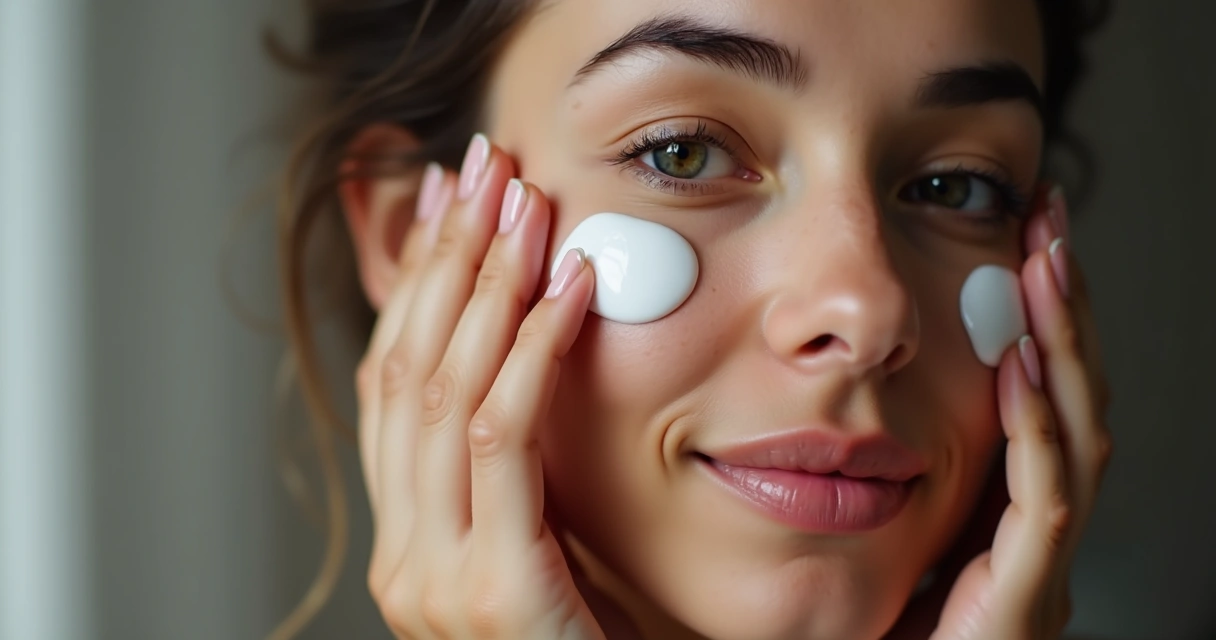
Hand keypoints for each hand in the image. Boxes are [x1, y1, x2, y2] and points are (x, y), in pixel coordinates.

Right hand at [356, 135, 609, 639]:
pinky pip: (502, 441)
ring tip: (522, 202)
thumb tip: (534, 356)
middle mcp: (399, 550)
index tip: (449, 201)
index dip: (416, 282)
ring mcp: (430, 574)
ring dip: (484, 284)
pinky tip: (569, 287)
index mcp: (405, 535)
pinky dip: (533, 353)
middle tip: (482, 168)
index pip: (393, 381)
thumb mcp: (545, 541)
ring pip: (441, 391)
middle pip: (405, 369)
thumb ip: (521, 468)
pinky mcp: (488, 587)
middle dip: (445, 259)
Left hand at [887, 186, 1112, 639]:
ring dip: (1063, 346)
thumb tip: (842, 376)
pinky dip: (1039, 431)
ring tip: (1043, 267)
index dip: (1040, 315)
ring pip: (1075, 440)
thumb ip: (877, 462)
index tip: (1020, 237)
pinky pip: (1043, 505)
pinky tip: (1025, 368)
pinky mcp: (1021, 607)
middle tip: (1047, 222)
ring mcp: (1037, 570)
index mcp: (1000, 507)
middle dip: (1063, 307)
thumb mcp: (871, 523)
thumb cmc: (856, 629)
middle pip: (1070, 400)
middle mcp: (1032, 533)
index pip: (1039, 394)